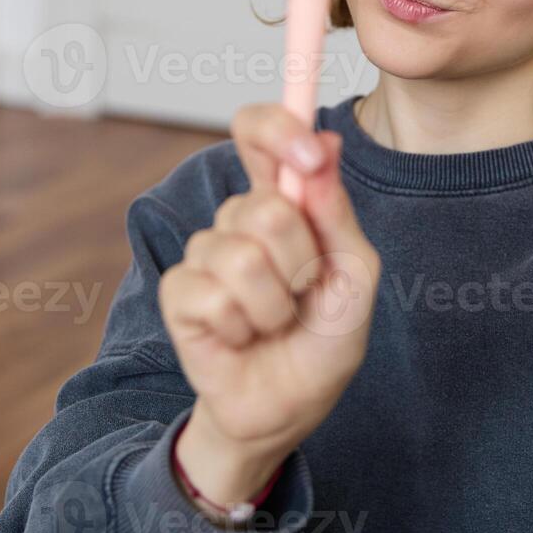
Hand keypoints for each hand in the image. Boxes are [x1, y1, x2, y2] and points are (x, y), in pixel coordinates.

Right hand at [158, 103, 381, 504]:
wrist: (291, 405)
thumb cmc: (324, 336)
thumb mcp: (353, 274)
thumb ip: (335, 210)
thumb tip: (324, 142)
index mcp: (283, 199)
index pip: (260, 131)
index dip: (278, 127)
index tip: (309, 152)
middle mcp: (239, 218)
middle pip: (264, 206)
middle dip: (299, 262)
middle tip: (303, 292)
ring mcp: (204, 254)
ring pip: (241, 257)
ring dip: (274, 304)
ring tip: (275, 321)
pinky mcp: (178, 294)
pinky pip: (211, 295)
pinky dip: (243, 326)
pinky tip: (243, 337)